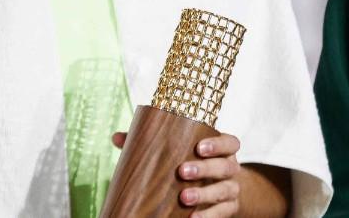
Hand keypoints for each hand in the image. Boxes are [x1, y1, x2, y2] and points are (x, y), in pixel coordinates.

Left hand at [110, 131, 243, 217]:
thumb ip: (152, 144)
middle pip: (226, 166)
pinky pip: (223, 213)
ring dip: (205, 194)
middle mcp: (230, 167)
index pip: (230, 142)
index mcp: (221, 149)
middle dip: (205, 169)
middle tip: (182, 172)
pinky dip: (209, 216)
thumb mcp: (179, 152)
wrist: (217, 191)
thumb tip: (117, 138)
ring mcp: (231, 189)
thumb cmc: (191, 164)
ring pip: (225, 190)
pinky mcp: (229, 208)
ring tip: (184, 198)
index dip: (218, 144)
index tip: (199, 147)